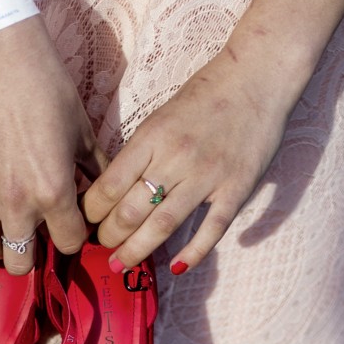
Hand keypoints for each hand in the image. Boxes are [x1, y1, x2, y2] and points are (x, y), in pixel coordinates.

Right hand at [0, 18, 105, 276]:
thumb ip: (96, 170)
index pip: (69, 243)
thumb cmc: (48, 90)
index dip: (75, 238)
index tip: (73, 227)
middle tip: (38, 239)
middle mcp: (17, 202)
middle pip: (24, 261)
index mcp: (54, 191)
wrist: (2, 61)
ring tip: (9, 240)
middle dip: (35, 256)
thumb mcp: (83, 132)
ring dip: (2, 252)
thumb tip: (106, 194)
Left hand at [81, 59, 295, 274]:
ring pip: (162, 225)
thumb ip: (140, 152)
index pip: (109, 186)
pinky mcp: (237, 188)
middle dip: (108, 236)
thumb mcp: (161, 117)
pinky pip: (211, 229)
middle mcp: (176, 157)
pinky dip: (193, 253)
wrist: (258, 76)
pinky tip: (176, 267)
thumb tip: (111, 190)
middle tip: (101, 245)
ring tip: (121, 264)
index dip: (90, 212)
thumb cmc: (205, 96)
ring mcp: (208, 175)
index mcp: (152, 137)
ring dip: (136, 251)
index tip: (85, 222)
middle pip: (130, 211)